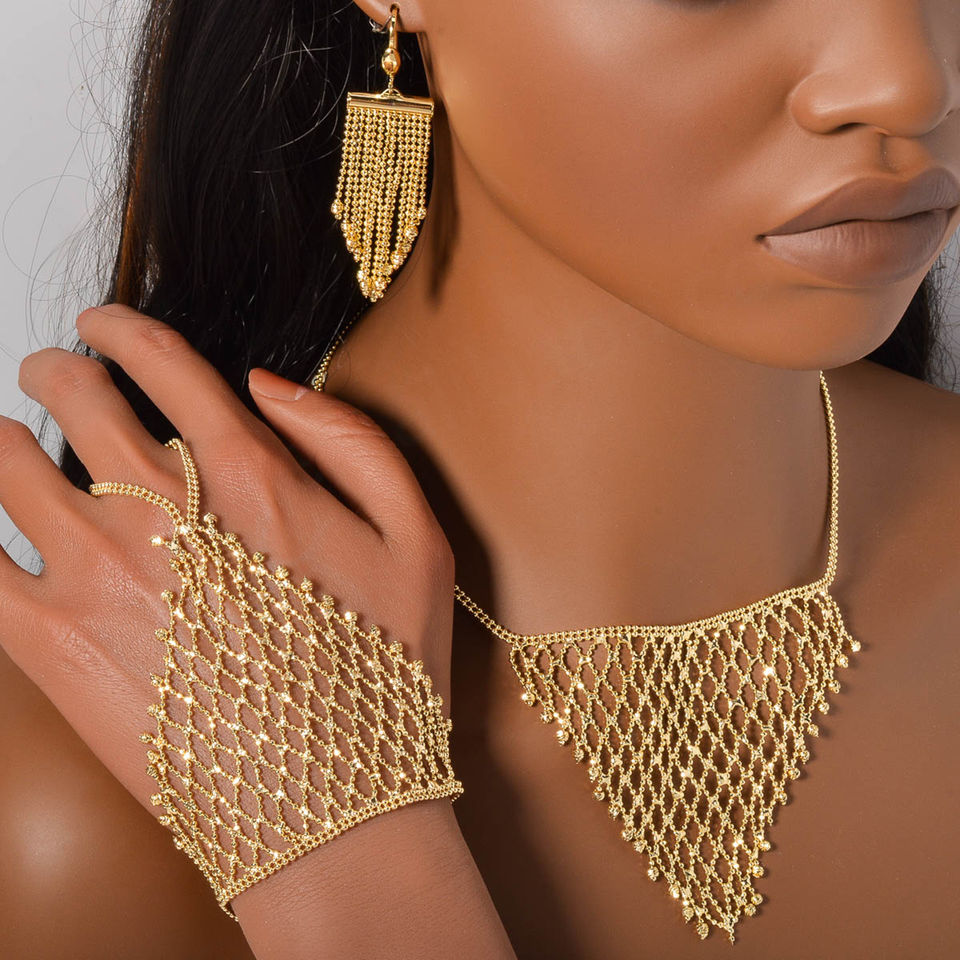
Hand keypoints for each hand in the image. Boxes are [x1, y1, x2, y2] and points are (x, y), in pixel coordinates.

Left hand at [0, 303, 454, 815]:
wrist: (330, 807)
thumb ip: (353, 441)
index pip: (160, 362)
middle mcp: (162, 509)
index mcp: (249, 475)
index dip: (119, 327)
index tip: (101, 323)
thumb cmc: (382, 673)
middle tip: (51, 372)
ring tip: (11, 445)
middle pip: (72, 395)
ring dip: (3, 438)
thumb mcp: (419, 538)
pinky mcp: (51, 646)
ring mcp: (97, 575)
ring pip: (5, 463)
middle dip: (55, 368)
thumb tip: (266, 386)